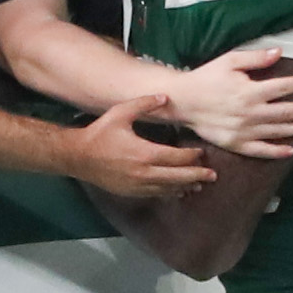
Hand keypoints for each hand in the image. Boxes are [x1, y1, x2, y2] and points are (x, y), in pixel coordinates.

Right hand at [65, 98, 214, 199]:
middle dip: (197, 175)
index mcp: (144, 152)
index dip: (192, 156)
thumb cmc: (100, 133)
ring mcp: (138, 185)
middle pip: (178, 176)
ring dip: (186, 186)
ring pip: (169, 189)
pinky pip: (156, 195)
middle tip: (213, 175)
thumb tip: (165, 97)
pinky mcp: (132, 192)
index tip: (202, 153)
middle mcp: (144, 172)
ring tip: (200, 185)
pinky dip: (170, 193)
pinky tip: (178, 192)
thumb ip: (144, 104)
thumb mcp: (120, 113)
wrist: (78, 157)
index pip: (176, 157)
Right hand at [170, 40, 292, 157]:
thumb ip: (256, 58)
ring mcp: (245, 131)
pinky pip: (261, 150)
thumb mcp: (230, 61)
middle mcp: (251, 112)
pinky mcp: (236, 144)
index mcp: (251, 91)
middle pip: (287, 112)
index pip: (284, 87)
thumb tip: (279, 53)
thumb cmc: (207, 77)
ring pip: (278, 131)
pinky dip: (277, 151)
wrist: (183, 101)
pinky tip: (290, 150)